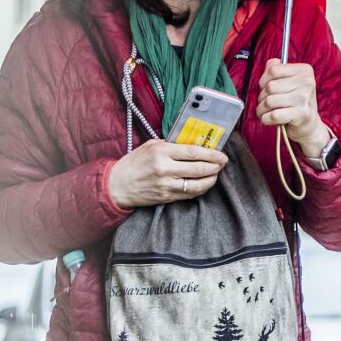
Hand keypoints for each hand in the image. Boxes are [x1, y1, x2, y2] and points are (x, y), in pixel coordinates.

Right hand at [107, 140, 228, 210]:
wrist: (118, 185)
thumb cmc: (134, 162)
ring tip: (216, 173)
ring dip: (211, 179)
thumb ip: (171, 144)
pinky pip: (190, 194)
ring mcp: (167, 185)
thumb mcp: (150, 146)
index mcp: (160, 152)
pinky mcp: (168, 197)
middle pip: (199, 168)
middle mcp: (165, 169)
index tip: (221, 154)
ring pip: (198, 184)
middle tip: (223, 163)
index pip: (192, 152)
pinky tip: (205, 183)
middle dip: (215, 166)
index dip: (211, 154)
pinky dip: (201, 188)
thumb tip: (194, 144)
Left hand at [256, 59, 330, 155]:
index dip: (263, 79)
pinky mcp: (301, 114)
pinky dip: (266, 118)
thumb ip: (277, 69)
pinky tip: (268, 118)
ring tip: (265, 111)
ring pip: (269, 101)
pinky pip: (274, 115)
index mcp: (304, 71)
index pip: (273, 70)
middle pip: (270, 86)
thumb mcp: (289, 81)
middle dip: (261, 96)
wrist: (309, 124)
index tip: (265, 87)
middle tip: (265, 102)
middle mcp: (307, 83)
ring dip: (262, 109)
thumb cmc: (296, 101)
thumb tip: (270, 64)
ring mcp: (305, 99)